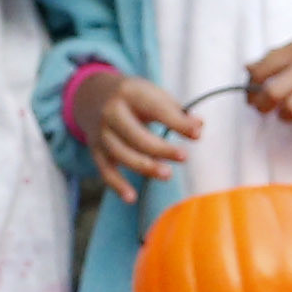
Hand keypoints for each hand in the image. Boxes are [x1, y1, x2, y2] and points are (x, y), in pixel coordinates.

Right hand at [81, 67, 199, 200]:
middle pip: (135, 135)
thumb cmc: (135, 97)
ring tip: (167, 174)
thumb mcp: (153, 94)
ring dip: (144, 166)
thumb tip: (198, 127)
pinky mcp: (96, 149)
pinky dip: (117, 185)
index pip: (156, 109)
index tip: (196, 134)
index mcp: (130, 93)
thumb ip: (176, 111)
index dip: (177, 122)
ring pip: (121, 154)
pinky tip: (131, 198)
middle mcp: (111, 112)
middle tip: (184, 157)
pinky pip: (105, 170)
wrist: (93, 94)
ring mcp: (101, 132)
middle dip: (160, 148)